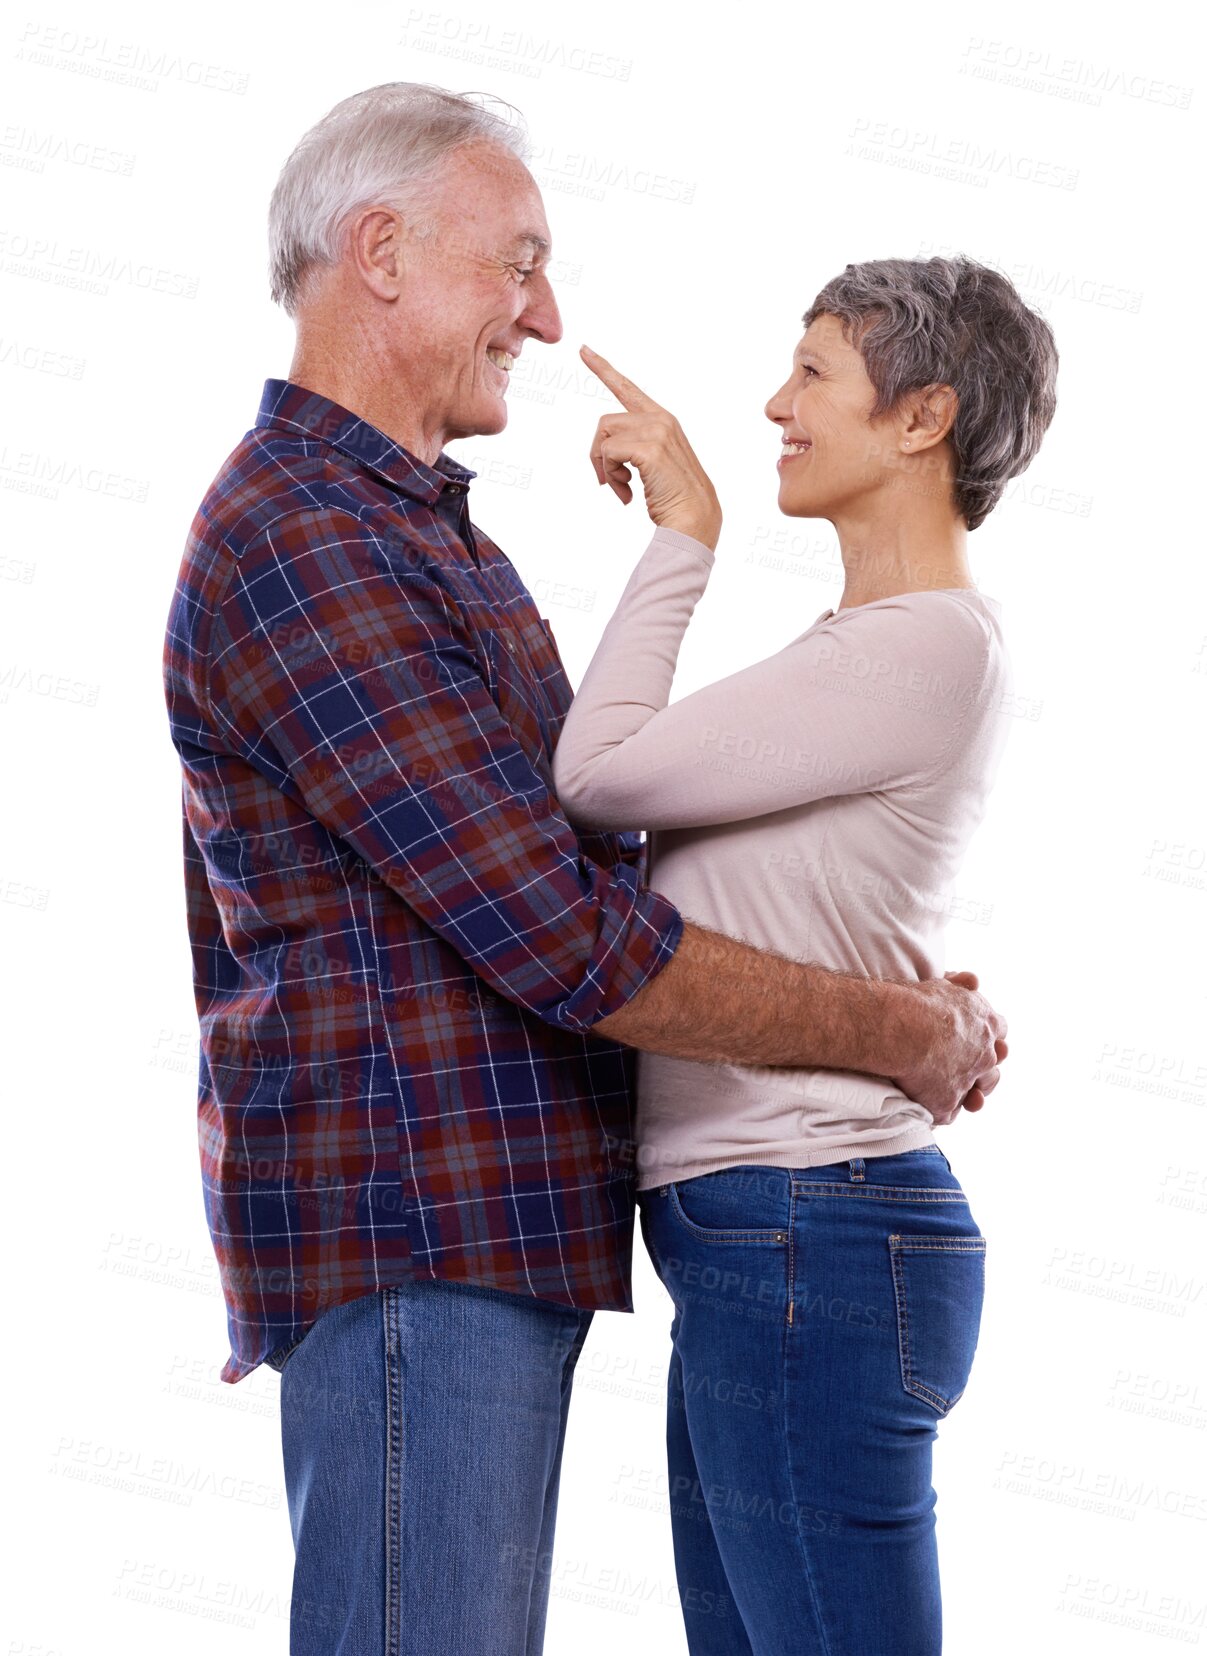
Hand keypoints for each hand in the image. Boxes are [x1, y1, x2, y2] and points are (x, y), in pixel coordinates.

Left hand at [580, 344, 721, 547]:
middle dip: (596, 455)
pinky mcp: (650, 448)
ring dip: (604, 467)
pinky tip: (626, 493)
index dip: (603, 369)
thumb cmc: (675, 498)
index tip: (583, 350)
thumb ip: (633, 447)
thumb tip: (604, 452)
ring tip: (622, 488)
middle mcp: (661, 419)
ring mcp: (657, 431)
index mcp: (663, 420)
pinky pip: (607, 452)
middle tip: (609, 483)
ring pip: (603, 437)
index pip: (627, 388)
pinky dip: (610, 475)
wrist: (695, 519)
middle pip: (604, 421)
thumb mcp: (653, 464)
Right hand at [889, 969, 1008, 1125]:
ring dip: (970, 1096)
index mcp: (987, 1024)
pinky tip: (932, 1106)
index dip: (988, 1038)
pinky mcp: (946, 1104)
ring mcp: (967, 1082)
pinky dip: (942, 1111)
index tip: (976, 1039)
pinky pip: (948, 1115)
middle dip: (984, 1069)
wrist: (900, 1028)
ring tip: (955, 1095)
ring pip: (977, 1096)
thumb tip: (973, 980)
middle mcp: (984, 1055)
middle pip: (993, 1067)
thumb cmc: (917, 1002)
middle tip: (970, 1070)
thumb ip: (960, 986)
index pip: (999, 1032)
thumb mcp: (944, 986)